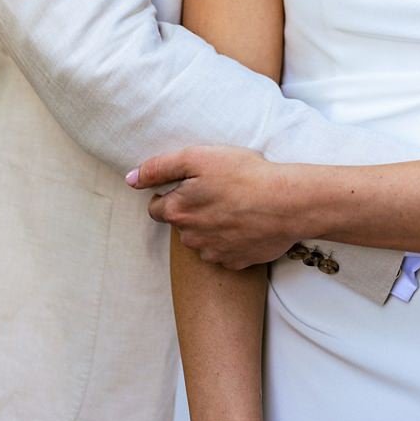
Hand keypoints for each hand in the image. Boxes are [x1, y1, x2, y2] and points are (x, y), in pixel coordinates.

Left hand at [129, 146, 302, 267]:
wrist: (288, 203)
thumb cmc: (244, 175)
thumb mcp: (196, 158)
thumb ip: (158, 167)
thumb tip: (131, 178)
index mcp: (177, 212)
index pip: (156, 208)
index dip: (170, 194)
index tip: (190, 185)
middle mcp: (191, 238)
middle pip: (180, 224)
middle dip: (192, 211)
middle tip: (217, 192)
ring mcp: (215, 254)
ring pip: (202, 240)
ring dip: (211, 227)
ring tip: (234, 207)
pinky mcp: (238, 262)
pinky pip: (226, 252)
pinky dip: (232, 240)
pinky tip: (247, 224)